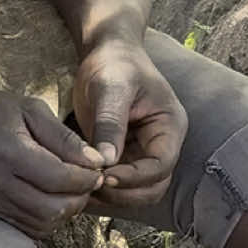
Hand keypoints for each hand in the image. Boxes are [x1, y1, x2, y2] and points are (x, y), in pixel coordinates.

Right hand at [0, 75, 105, 239]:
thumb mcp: (30, 108)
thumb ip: (64, 137)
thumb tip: (97, 162)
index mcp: (10, 151)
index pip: (60, 178)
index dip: (87, 178)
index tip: (98, 169)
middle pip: (53, 209)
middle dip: (80, 198)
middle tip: (88, 181)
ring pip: (42, 224)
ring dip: (65, 212)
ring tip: (71, 190)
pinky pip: (26, 228)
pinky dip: (46, 219)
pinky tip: (51, 198)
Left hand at [72, 36, 186, 210]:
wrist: (107, 52)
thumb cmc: (114, 62)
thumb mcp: (111, 88)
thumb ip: (110, 124)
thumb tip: (106, 163)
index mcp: (170, 127)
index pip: (160, 166)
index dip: (134, 177)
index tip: (103, 175)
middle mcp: (162, 145)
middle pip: (152, 187)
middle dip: (123, 193)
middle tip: (89, 185)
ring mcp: (144, 153)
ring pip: (136, 192)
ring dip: (112, 196)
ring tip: (81, 187)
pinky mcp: (124, 156)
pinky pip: (118, 183)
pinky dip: (101, 189)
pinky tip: (77, 184)